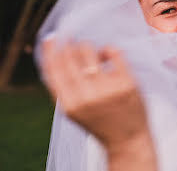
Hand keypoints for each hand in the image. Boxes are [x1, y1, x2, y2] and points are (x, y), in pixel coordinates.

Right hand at [41, 40, 156, 170]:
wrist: (127, 139)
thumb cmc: (98, 120)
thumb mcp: (73, 109)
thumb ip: (62, 87)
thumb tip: (53, 53)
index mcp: (69, 104)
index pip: (52, 69)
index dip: (50, 50)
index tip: (52, 37)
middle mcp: (86, 96)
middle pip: (70, 56)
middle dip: (70, 45)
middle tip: (72, 40)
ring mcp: (107, 89)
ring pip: (89, 51)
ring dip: (87, 47)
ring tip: (91, 53)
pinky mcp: (126, 83)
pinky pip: (113, 51)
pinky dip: (108, 49)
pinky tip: (107, 54)